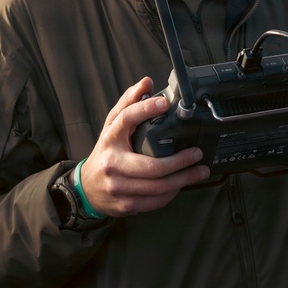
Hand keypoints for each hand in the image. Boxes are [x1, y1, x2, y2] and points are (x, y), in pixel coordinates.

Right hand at [78, 78, 210, 217]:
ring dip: (184, 179)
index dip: (146, 109)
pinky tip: (182, 184)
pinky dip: (172, 193)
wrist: (88, 187)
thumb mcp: (113, 126)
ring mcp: (118, 187)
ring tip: (200, 170)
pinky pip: (155, 201)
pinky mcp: (125, 205)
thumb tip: (147, 82)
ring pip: (158, 187)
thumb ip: (129, 103)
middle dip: (180, 161)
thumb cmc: (107, 152)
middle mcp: (112, 163)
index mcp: (110, 139)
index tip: (165, 103)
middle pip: (152, 166)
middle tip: (197, 153)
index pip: (126, 119)